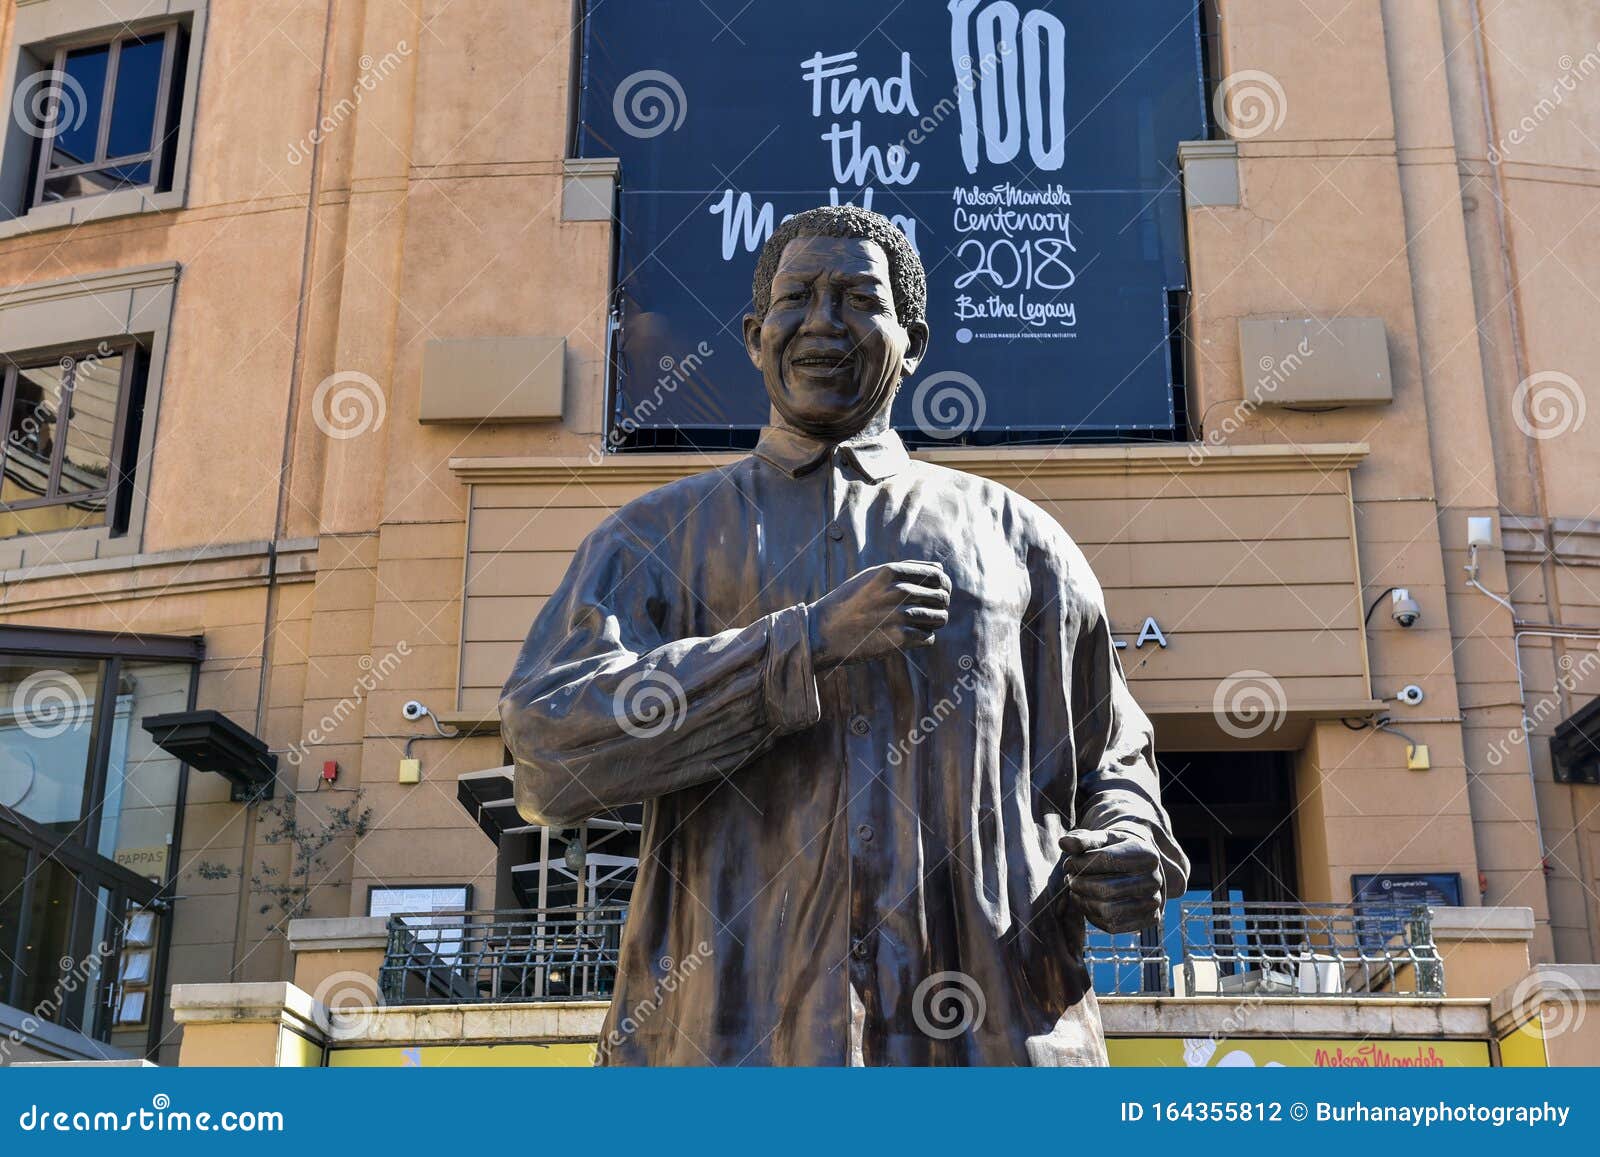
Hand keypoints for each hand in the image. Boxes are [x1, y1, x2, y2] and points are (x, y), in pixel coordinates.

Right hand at [807, 561, 950, 668]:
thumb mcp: (871, 577)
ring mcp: (900, 615)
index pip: (937, 574)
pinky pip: (929, 638)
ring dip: (933, 623)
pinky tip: (909, 637)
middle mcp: (898, 590)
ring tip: (920, 625)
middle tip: (930, 611)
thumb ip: (903, 570)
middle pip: (942, 597)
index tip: (938, 592)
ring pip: (940, 618)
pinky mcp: (899, 638)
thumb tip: (938, 567)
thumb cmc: (847, 603)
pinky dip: (923, 639)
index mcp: (892, 572)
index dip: (942, 584)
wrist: (823, 632)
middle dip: (940, 605)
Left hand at [1057, 828, 1163, 933]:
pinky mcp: (1148, 920)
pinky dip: (1092, 916)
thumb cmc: (1117, 849)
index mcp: (1146, 855)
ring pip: (1108, 911)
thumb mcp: (1103, 839)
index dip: (1081, 863)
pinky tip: (1086, 902)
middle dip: (1080, 884)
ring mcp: (1153, 902)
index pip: (1107, 860)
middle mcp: (1155, 880)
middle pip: (1105, 889)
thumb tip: (1064, 843)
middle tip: (1069, 878)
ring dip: (1083, 901)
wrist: (1140, 867)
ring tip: (1075, 890)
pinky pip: (1113, 926)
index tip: (1068, 864)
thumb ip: (1083, 839)